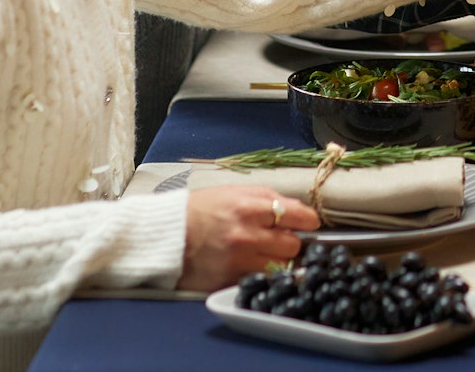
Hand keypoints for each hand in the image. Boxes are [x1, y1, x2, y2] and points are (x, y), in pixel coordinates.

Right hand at [179, 187, 317, 290]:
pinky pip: (259, 280)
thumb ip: (270, 199)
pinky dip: (260, 274)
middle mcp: (246, 236)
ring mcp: (238, 262)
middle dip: (291, 242)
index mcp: (250, 208)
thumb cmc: (202, 209)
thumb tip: (301, 211)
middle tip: (280, 239)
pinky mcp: (228, 281)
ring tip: (265, 253)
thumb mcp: (236, 192)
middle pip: (293, 246)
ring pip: (280, 267)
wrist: (166, 235)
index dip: (308, 221)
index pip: (299, 217)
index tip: (308, 223)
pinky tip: (250, 265)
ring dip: (277, 261)